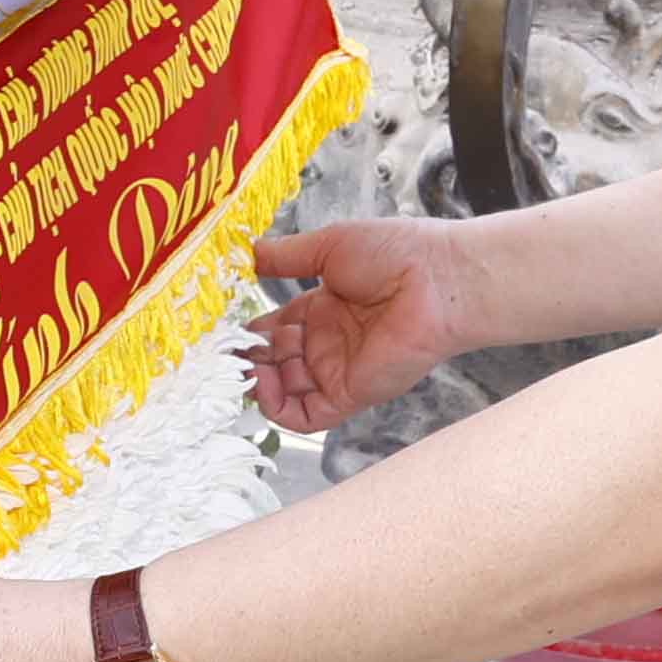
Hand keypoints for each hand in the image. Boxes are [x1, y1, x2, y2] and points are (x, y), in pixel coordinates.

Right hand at [243, 222, 472, 430]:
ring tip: (242, 365)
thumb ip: (284, 256)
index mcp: (323, 308)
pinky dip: (277, 408)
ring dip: (257, 382)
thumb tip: (246, 252)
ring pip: (284, 390)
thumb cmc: (395, 254)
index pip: (275, 328)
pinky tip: (262, 384)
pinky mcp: (348, 394)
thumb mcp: (328, 246)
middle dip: (247, 357)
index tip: (223, 326)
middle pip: (274, 361)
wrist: (439, 279)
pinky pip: (305, 416)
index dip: (250, 331)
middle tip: (224, 349)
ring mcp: (336, 370)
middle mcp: (327, 342)